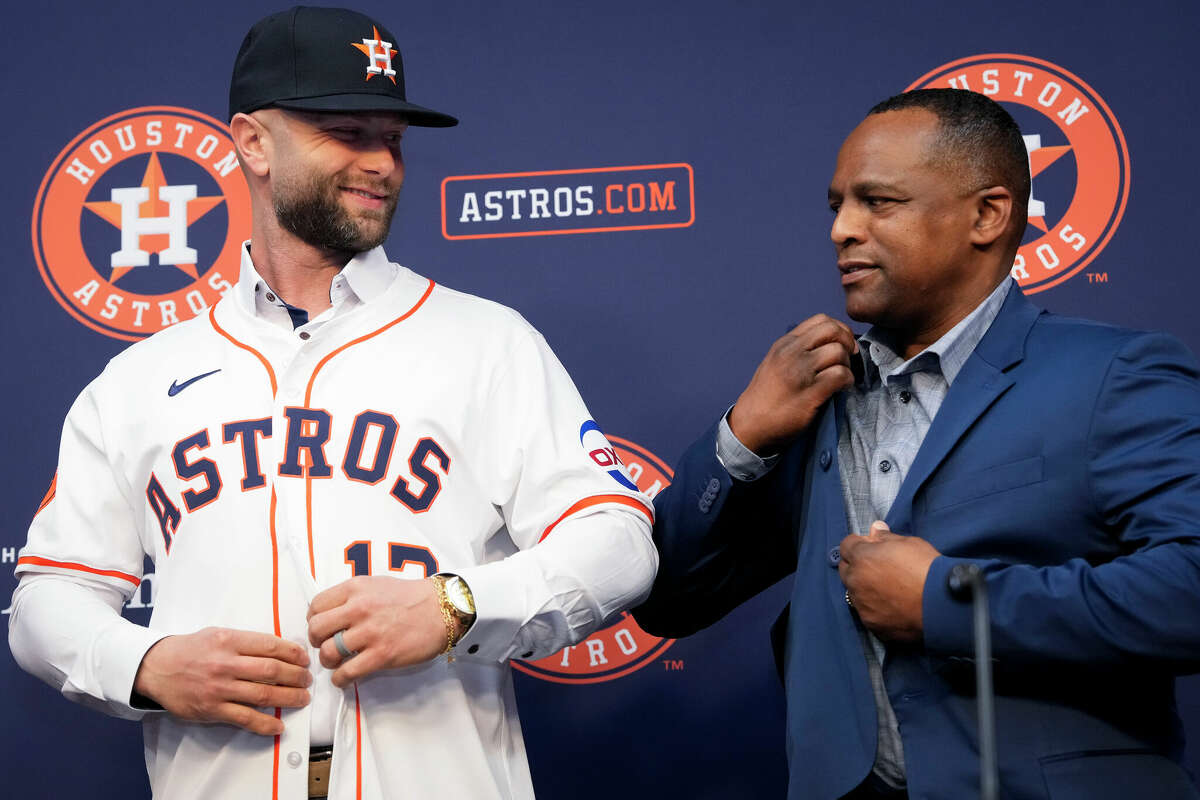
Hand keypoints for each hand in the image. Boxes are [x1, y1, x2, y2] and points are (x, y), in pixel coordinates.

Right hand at [132, 627, 310, 735]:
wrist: (157, 667)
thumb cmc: (191, 649)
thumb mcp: (219, 634)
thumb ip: (247, 641)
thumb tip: (280, 649)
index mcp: (229, 640)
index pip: (271, 646)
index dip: (293, 653)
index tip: (304, 658)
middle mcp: (225, 664)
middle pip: (272, 670)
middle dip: (296, 676)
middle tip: (307, 679)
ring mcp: (219, 688)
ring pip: (263, 694)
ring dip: (289, 698)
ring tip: (302, 698)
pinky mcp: (212, 709)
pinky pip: (245, 718)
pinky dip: (265, 724)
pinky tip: (278, 725)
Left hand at [307, 576, 446, 687]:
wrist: (442, 609)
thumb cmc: (410, 597)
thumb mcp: (376, 584)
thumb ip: (351, 596)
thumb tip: (330, 615)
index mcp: (355, 588)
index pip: (316, 606)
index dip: (314, 620)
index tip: (322, 628)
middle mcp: (359, 608)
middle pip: (316, 630)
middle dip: (317, 641)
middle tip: (327, 646)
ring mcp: (370, 633)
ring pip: (328, 653)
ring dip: (329, 662)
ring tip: (339, 662)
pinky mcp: (382, 655)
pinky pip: (347, 673)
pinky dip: (340, 680)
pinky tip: (345, 678)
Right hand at [728, 314, 857, 453]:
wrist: (751, 423)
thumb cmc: (766, 396)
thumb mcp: (775, 362)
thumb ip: (797, 350)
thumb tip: (828, 344)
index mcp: (784, 344)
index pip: (821, 320)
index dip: (839, 329)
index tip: (841, 344)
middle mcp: (792, 354)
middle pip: (833, 330)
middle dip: (847, 342)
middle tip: (848, 358)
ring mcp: (800, 373)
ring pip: (838, 352)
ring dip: (847, 364)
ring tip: (841, 377)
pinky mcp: (810, 394)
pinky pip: (840, 375)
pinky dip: (848, 381)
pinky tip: (841, 388)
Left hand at [839, 521, 939, 641]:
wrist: (942, 604)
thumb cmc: (927, 569)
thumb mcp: (909, 543)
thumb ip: (886, 537)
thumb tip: (876, 528)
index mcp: (862, 557)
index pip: (847, 545)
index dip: (860, 543)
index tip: (871, 546)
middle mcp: (856, 581)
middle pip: (846, 569)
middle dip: (857, 565)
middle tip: (879, 567)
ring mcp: (862, 604)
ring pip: (855, 592)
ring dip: (864, 587)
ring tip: (888, 588)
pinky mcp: (871, 623)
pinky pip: (866, 611)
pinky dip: (874, 607)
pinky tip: (892, 605)